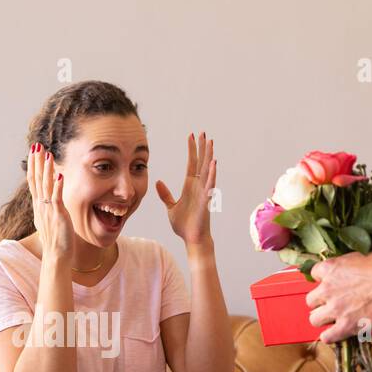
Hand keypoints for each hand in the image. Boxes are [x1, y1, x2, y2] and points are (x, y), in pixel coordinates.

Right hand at [27, 142, 72, 261]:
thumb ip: (48, 206)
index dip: (33, 165)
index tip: (34, 152)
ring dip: (47, 169)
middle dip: (37, 162)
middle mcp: (41, 206)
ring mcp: (48, 210)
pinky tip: (60, 176)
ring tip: (48, 154)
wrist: (56, 256)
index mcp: (38, 205)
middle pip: (36, 179)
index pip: (33, 181)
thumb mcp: (49, 218)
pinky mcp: (58, 215)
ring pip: (45, 185)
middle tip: (37, 145)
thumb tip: (49, 196)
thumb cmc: (56, 239)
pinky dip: (58, 186)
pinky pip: (57, 198)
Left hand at [156, 131, 216, 245]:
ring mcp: (204, 192)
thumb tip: (158, 182)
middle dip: (201, 147)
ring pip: (207, 170)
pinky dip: (211, 174)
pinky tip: (213, 163)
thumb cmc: (183, 225)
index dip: (191, 150)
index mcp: (190, 186)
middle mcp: (198, 186)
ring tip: (210, 141)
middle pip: (201, 162)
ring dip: (208, 156)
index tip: (191, 136)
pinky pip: (210, 185)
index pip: (191, 163)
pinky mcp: (206, 200)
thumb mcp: (170, 207)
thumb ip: (165, 194)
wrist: (191, 238)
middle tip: (202, 132)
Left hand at [305, 233, 371, 342]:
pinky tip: (336, 333)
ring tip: (335, 319)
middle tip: (333, 304)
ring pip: (314, 319)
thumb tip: (344, 274)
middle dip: (321, 303)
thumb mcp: (356, 258)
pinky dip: (330, 336)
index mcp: (329, 269)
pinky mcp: (345, 325)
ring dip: (323, 319)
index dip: (323, 281)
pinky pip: (327, 336)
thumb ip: (343, 268)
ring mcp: (334, 308)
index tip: (330, 285)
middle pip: (310, 300)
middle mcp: (327, 289)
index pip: (314, 275)